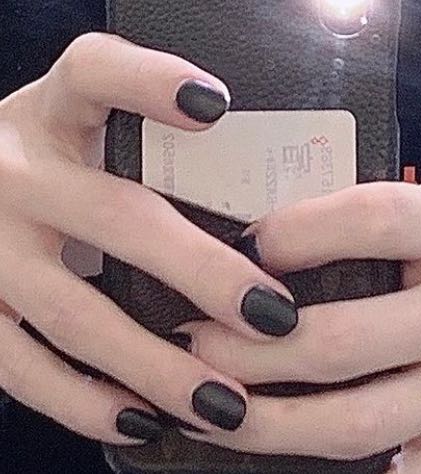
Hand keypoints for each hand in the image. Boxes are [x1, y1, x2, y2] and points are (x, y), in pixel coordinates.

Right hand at [0, 33, 298, 443]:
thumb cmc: (46, 158)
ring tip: (225, 403)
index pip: (94, 72)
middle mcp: (16, 174)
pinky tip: (142, 421)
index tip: (214, 104)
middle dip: (199, 272)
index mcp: (51, 115)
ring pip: (75, 313)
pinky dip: (84, 403)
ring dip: (155, 365)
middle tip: (273, 317)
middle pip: (116, 219)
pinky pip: (23, 367)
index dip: (150, 81)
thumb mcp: (79, 128)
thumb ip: (144, 144)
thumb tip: (247, 207)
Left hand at [179, 182, 420, 472]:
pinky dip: (330, 470)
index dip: (288, 236)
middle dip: (248, 350)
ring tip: (207, 406)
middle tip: (191, 341)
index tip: (234, 250)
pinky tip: (275, 455)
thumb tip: (262, 246)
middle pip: (338, 341)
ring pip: (353, 424)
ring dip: (264, 422)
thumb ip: (362, 224)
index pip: (366, 222)